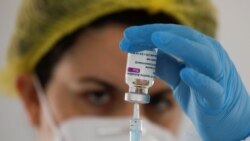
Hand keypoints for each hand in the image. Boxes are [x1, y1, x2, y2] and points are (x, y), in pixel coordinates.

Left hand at [120, 24, 249, 140]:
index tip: (127, 36)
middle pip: (185, 38)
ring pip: (203, 56)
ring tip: (156, 39)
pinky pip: (211, 88)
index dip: (148, 33)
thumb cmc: (201, 94)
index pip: (173, 34)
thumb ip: (164, 64)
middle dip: (156, 34)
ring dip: (179, 46)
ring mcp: (217, 76)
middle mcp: (210, 56)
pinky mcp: (219, 98)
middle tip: (131, 35)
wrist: (226, 120)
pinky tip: (185, 73)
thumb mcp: (178, 76)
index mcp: (199, 49)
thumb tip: (142, 54)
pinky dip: (199, 80)